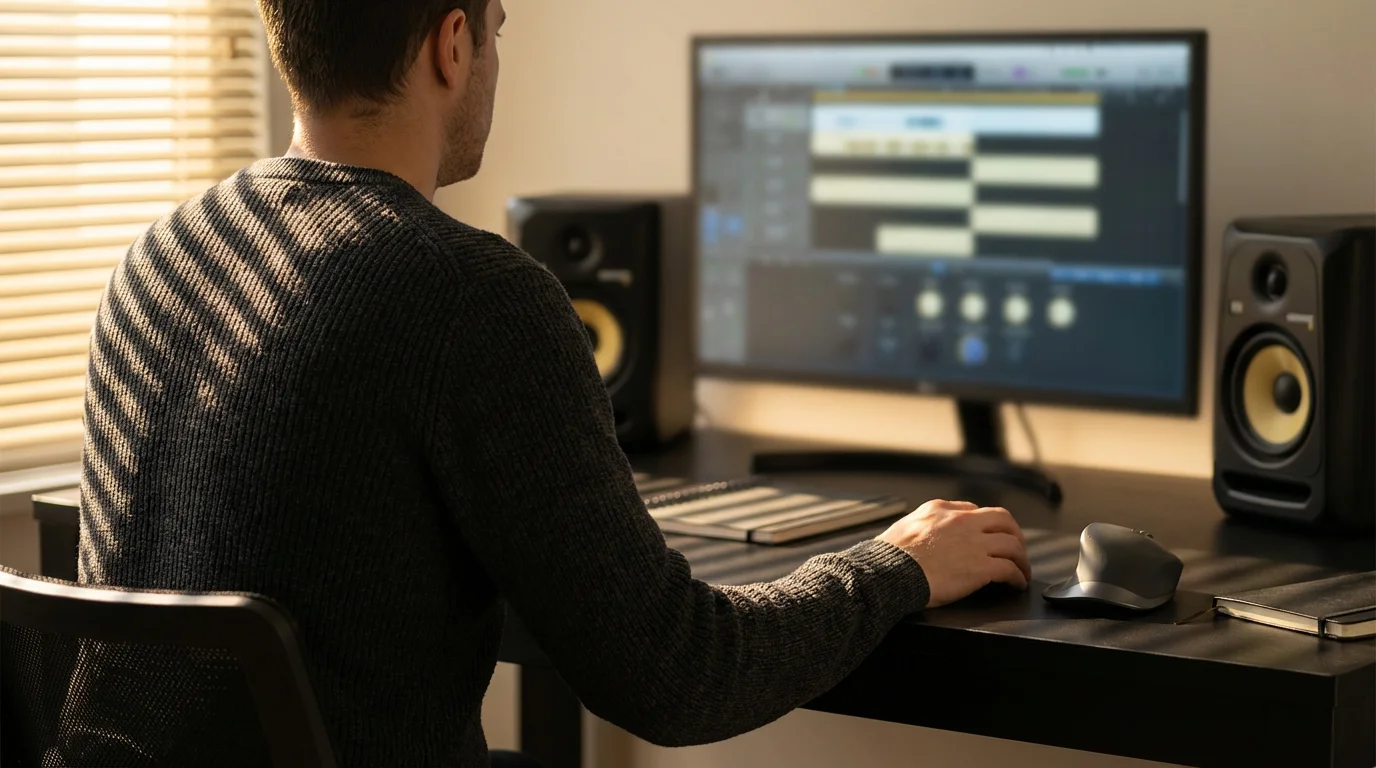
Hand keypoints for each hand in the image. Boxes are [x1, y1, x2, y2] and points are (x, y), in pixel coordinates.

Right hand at [878, 499, 1031, 607]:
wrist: (889, 573)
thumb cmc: (889, 556)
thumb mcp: (904, 526)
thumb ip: (922, 523)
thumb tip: (926, 531)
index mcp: (941, 509)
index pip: (974, 510)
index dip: (986, 525)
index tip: (989, 537)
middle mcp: (962, 521)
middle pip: (1003, 520)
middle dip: (1014, 535)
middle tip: (1016, 549)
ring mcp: (973, 543)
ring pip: (1013, 544)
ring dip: (1021, 559)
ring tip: (1022, 570)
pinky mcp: (980, 567)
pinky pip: (1009, 569)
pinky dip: (1018, 577)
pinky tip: (1017, 584)